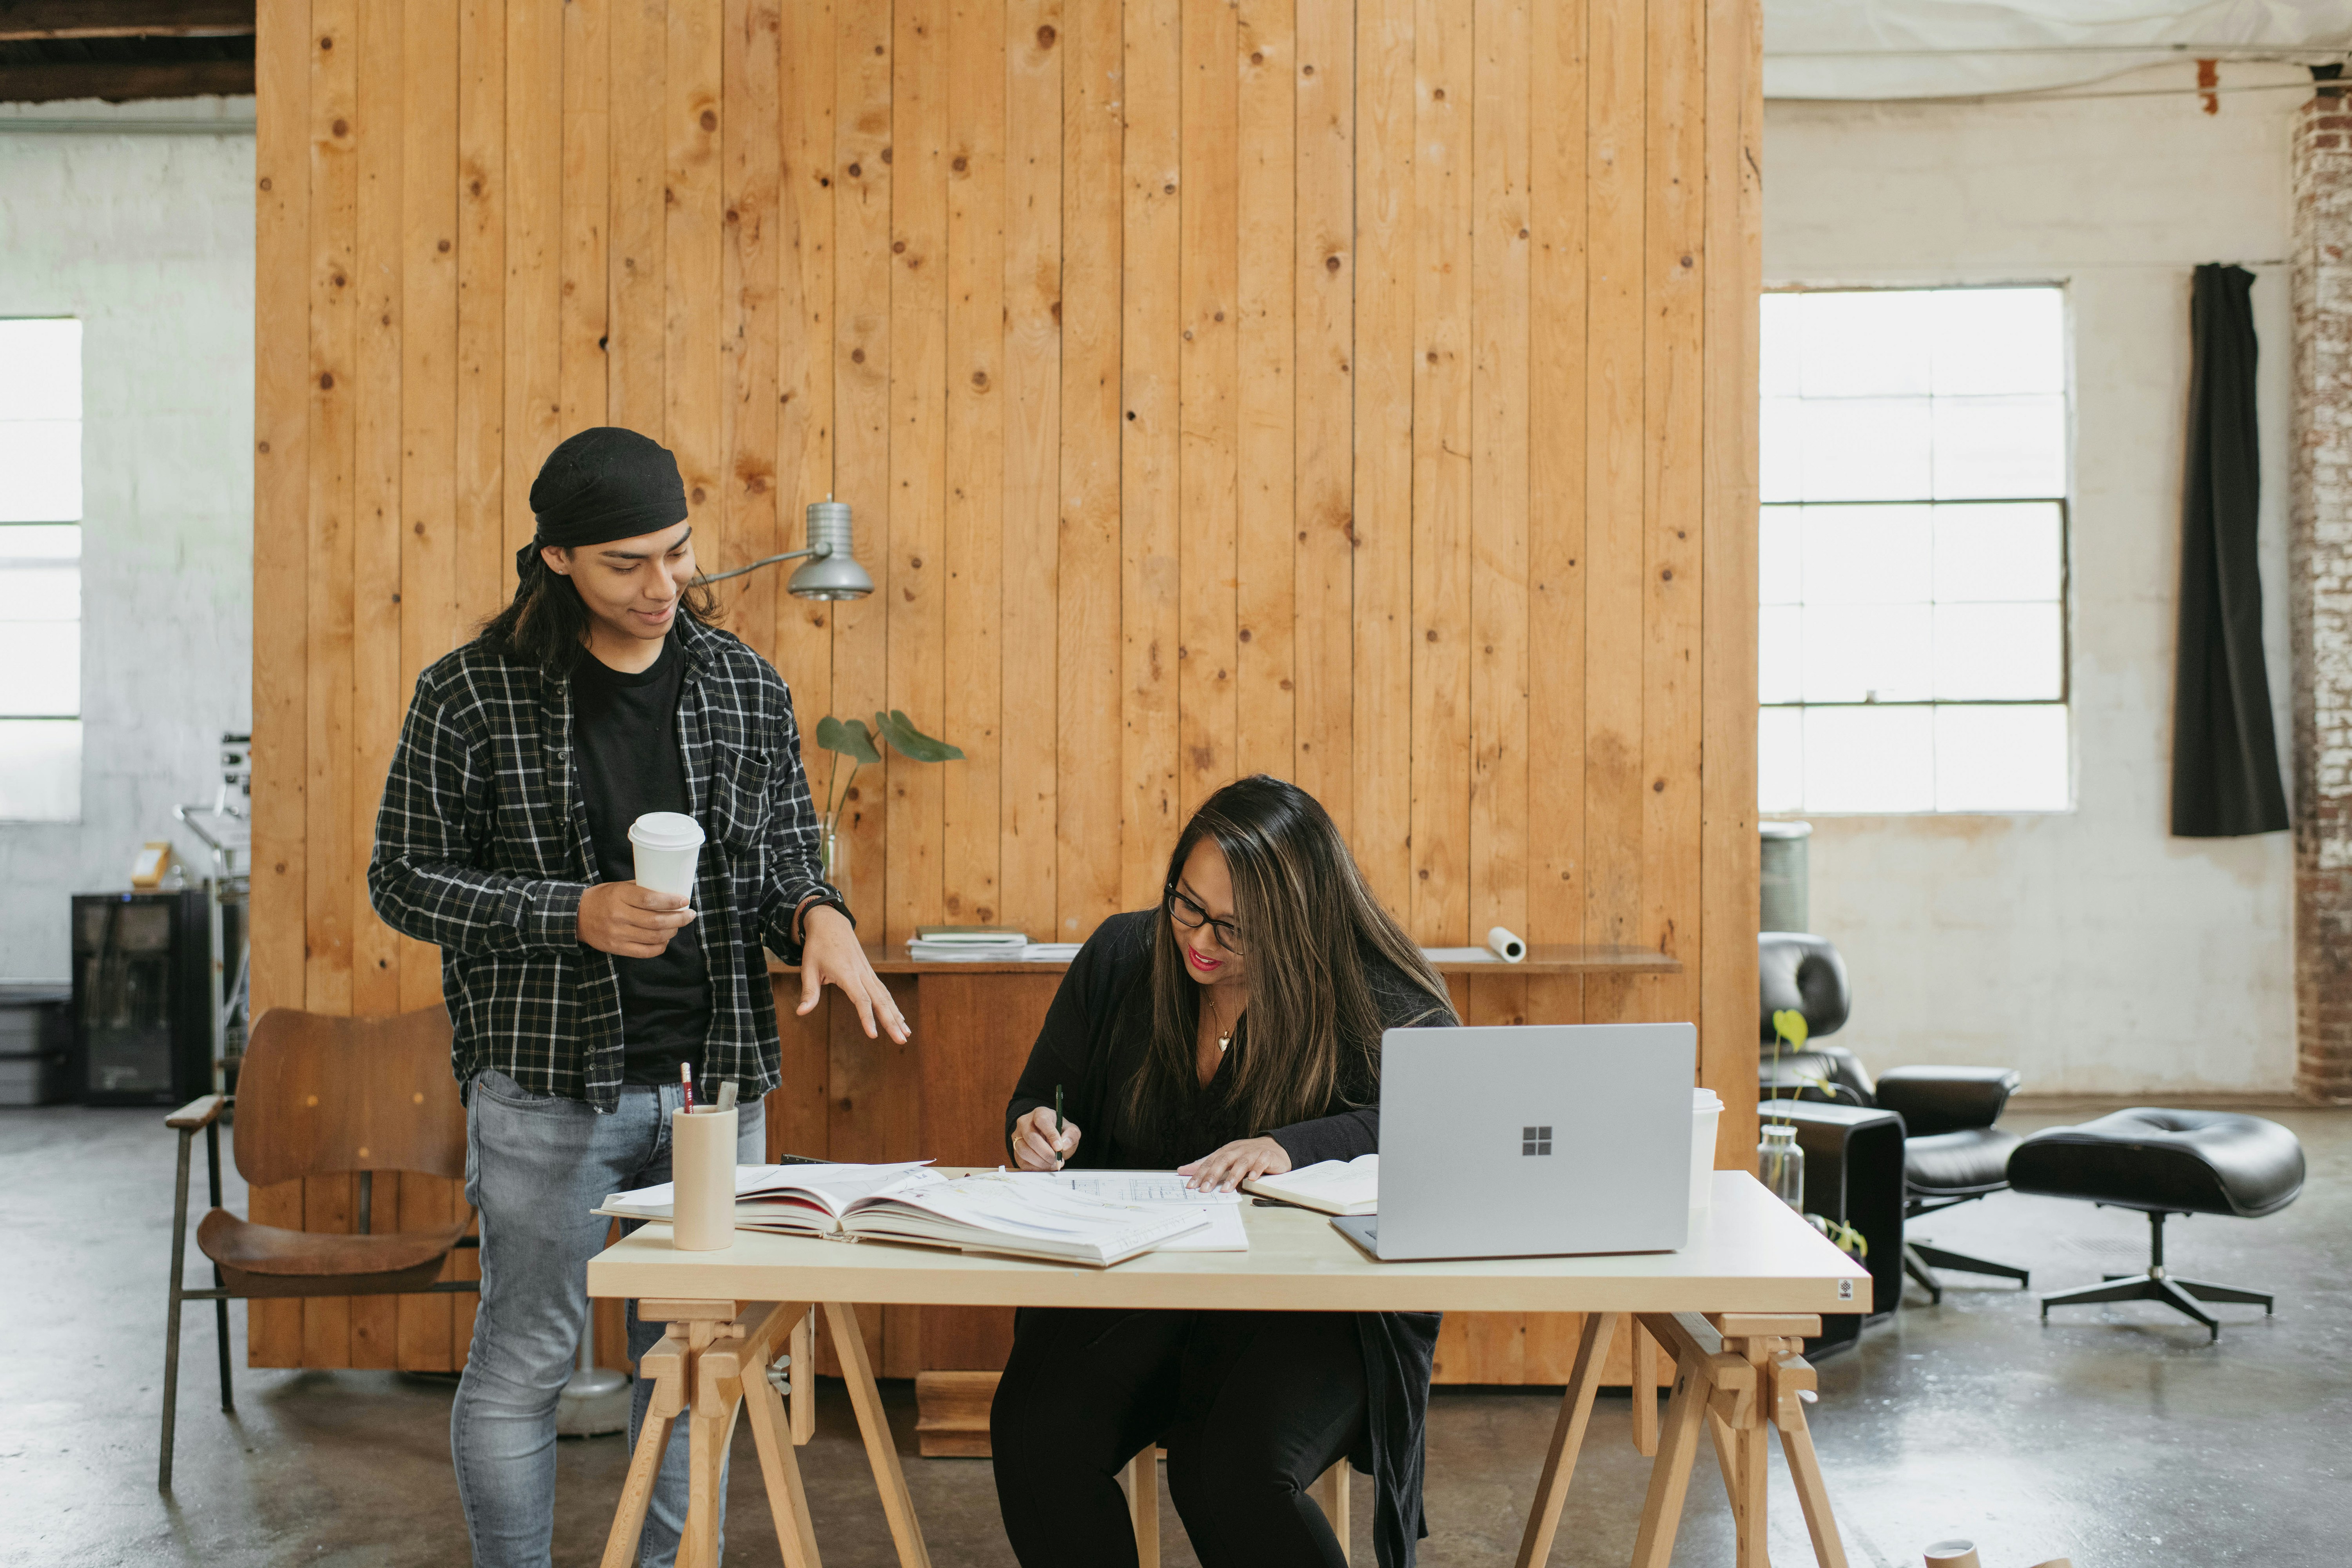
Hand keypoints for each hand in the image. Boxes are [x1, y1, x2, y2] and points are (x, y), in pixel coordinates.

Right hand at [578, 881, 695, 957]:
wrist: (577, 916)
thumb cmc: (602, 898)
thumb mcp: (619, 887)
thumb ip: (641, 889)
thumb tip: (669, 890)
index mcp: (619, 896)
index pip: (650, 900)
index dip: (670, 902)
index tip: (684, 901)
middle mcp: (618, 916)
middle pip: (656, 921)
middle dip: (678, 919)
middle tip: (689, 915)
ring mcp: (617, 934)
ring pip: (653, 937)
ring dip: (672, 932)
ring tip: (678, 925)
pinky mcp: (616, 948)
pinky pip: (645, 951)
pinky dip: (660, 946)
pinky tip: (665, 939)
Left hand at [796, 904, 910, 1042]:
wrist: (830, 923)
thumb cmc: (817, 946)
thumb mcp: (808, 968)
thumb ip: (808, 992)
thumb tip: (801, 1012)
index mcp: (847, 973)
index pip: (861, 999)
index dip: (867, 1017)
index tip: (873, 1035)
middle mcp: (862, 974)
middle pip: (880, 1001)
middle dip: (891, 1022)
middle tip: (901, 1041)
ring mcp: (868, 973)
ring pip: (886, 997)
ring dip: (897, 1016)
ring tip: (906, 1034)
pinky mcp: (869, 973)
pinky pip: (884, 992)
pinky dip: (893, 1006)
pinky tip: (900, 1019)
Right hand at [1012, 1105, 1080, 1169]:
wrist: (1049, 1139)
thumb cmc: (1059, 1132)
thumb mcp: (1070, 1130)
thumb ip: (1071, 1135)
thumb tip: (1064, 1144)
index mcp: (1040, 1113)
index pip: (1042, 1120)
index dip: (1051, 1134)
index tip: (1059, 1147)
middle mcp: (1025, 1123)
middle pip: (1031, 1137)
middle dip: (1046, 1152)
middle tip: (1057, 1160)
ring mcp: (1018, 1137)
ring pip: (1024, 1151)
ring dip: (1040, 1161)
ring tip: (1052, 1164)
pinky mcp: (1016, 1151)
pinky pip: (1022, 1162)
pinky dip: (1035, 1168)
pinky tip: (1045, 1167)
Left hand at [1178, 1136, 1291, 1193]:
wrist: (1275, 1147)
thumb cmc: (1247, 1155)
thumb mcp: (1226, 1158)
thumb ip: (1206, 1165)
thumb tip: (1183, 1170)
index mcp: (1226, 1151)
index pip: (1210, 1161)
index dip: (1200, 1173)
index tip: (1191, 1185)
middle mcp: (1238, 1150)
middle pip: (1223, 1160)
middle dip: (1213, 1175)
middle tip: (1204, 1189)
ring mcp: (1253, 1152)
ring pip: (1242, 1162)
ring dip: (1233, 1176)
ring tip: (1225, 1189)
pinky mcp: (1268, 1156)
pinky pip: (1262, 1162)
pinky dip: (1257, 1169)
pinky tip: (1252, 1179)